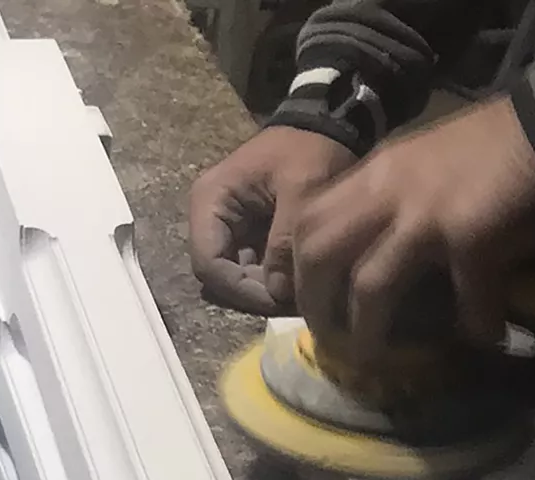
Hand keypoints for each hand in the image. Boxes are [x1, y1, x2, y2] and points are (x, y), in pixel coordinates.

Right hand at [189, 126, 356, 313]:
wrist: (327, 121)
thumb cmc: (311, 147)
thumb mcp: (302, 189)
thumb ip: (284, 242)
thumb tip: (276, 292)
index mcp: (209, 201)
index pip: (209, 264)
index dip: (241, 289)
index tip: (278, 300)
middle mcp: (207, 217)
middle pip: (218, 275)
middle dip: (253, 292)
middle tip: (291, 302)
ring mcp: (224, 226)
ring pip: (232, 275)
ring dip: (262, 288)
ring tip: (295, 292)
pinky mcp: (242, 232)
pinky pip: (248, 265)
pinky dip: (269, 277)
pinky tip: (293, 280)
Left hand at [292, 94, 534, 360]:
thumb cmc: (496, 142)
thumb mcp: (421, 160)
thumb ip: (388, 198)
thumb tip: (368, 250)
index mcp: (374, 174)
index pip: (307, 223)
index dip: (296, 271)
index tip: (308, 301)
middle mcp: (387, 192)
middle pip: (317, 258)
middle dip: (314, 307)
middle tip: (329, 338)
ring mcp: (426, 215)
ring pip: (369, 287)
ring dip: (367, 333)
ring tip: (376, 357)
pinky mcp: (471, 236)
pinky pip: (464, 297)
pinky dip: (474, 323)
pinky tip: (483, 335)